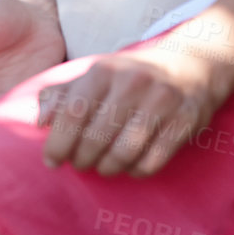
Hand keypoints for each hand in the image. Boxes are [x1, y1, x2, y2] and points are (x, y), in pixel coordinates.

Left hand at [36, 43, 228, 176]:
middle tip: (80, 164)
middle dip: (82, 159)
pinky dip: (136, 171)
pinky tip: (130, 166)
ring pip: (125, 152)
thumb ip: (61, 94)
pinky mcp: (186, 120)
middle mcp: (133, 82)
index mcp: (104, 70)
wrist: (193, 63)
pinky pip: (153, 160)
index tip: (52, 161)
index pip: (73, 112)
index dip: (58, 142)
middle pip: (97, 137)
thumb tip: (40, 121)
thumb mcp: (95, 74)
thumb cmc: (131, 75)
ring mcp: (162, 101)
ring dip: (108, 168)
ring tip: (103, 167)